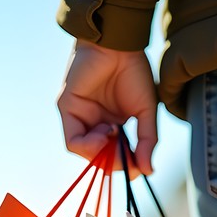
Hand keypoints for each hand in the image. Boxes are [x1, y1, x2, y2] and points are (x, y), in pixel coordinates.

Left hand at [57, 39, 157, 176]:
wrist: (120, 45)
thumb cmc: (134, 72)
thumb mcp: (147, 113)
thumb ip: (147, 141)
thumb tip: (149, 171)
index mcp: (113, 125)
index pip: (115, 157)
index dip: (125, 166)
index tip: (138, 168)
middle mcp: (95, 123)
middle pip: (99, 159)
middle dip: (113, 163)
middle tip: (126, 158)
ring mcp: (80, 117)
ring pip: (85, 153)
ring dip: (101, 154)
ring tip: (114, 136)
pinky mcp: (67, 110)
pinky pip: (73, 142)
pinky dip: (89, 146)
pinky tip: (104, 134)